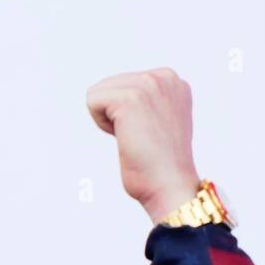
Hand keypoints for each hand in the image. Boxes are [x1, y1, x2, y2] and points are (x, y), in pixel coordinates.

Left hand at [85, 68, 201, 225]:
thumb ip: (147, 103)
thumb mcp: (159, 121)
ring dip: (109, 120)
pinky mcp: (131, 98)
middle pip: (110, 85)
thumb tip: (120, 103)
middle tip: (142, 137)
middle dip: (116, 114)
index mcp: (172, 81)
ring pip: (99, 92)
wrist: (170, 187)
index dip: (127, 113)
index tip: (149, 132)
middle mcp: (165, 77)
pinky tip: (125, 137)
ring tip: (136, 137)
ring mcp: (149, 84)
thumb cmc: (161, 165)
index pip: (124, 83)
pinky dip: (102, 124)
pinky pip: (92, 101)